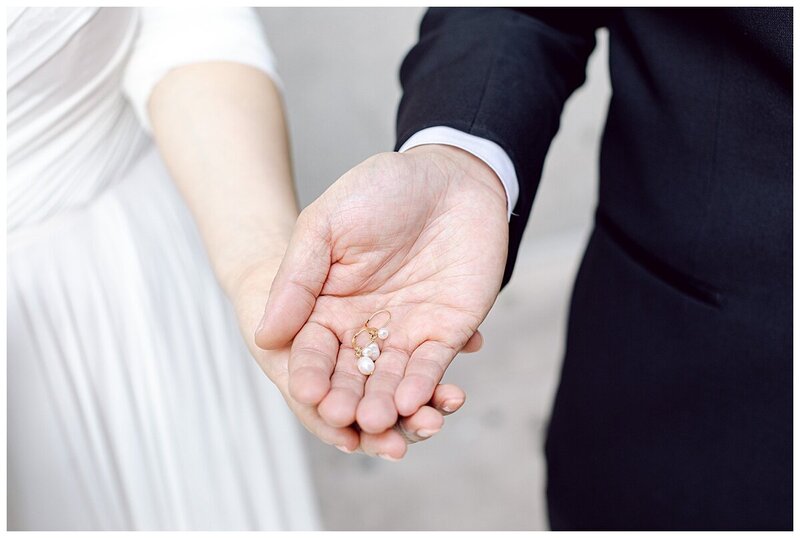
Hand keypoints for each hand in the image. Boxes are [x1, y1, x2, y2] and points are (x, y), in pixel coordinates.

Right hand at [255, 145, 507, 451]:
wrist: (450, 174)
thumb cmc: (381, 189)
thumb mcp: (325, 224)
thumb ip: (296, 279)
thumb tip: (266, 336)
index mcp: (327, 306)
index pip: (312, 350)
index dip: (310, 373)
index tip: (307, 393)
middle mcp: (364, 327)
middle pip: (351, 376)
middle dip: (346, 399)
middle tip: (344, 418)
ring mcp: (407, 333)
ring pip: (391, 382)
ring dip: (383, 405)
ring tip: (377, 421)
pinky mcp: (446, 332)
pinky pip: (432, 366)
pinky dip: (422, 385)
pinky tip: (412, 402)